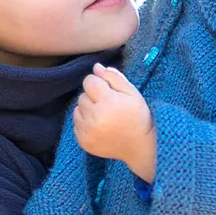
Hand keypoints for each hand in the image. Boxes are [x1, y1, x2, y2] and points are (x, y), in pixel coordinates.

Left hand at [72, 63, 156, 181]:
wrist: (139, 147)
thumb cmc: (138, 117)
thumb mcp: (132, 93)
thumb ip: (113, 77)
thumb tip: (96, 67)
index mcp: (108, 102)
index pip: (89, 81)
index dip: (98, 83)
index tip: (108, 91)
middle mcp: (94, 117)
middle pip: (82, 96)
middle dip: (93, 97)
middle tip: (109, 106)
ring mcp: (87, 131)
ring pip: (77, 109)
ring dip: (87, 110)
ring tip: (103, 116)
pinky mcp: (83, 141)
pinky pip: (76, 123)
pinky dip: (85, 122)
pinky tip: (99, 126)